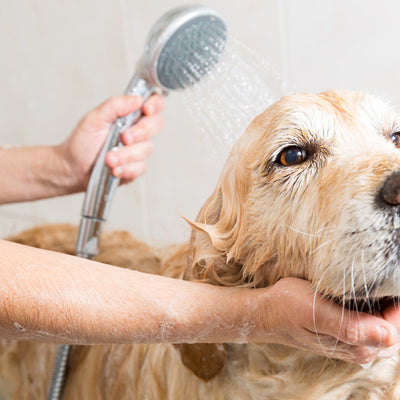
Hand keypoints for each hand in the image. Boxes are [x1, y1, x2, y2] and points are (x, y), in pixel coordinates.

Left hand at [57, 94, 163, 190]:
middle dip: (141, 132)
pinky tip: (114, 168)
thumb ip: (115, 105)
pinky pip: (140, 167)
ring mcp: (138, 150)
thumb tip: (137, 99)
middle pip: (157, 124)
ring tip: (108, 158)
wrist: (73, 168)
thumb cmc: (82, 142)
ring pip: (146, 149)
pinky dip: (126, 168)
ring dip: (126, 155)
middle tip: (124, 137)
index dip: (155, 104)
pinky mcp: (135, 168)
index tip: (146, 109)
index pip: (153, 104)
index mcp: (129, 115)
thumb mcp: (94, 118)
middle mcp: (137, 131)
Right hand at [258, 277, 399, 363]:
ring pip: (383, 325)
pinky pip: (370, 323)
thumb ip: (351, 326)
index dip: (396, 303)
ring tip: (369, 282)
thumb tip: (390, 336)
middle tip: (379, 278)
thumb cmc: (288, 306)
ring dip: (381, 304)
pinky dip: (372, 307)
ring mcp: (352, 343)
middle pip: (392, 327)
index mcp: (357, 345)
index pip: (396, 327)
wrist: (267, 311)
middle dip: (391, 304)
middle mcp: (359, 348)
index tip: (387, 278)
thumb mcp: (316, 312)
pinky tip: (358, 293)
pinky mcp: (344, 334)